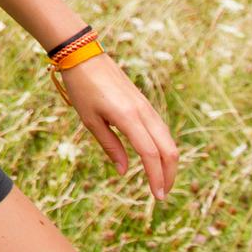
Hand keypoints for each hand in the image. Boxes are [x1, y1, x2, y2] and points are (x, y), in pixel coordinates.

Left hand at [61, 54, 178, 198]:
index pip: (150, 154)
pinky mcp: (145, 103)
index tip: (157, 196)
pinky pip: (161, 129)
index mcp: (128, 117)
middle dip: (169, 174)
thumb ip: (110, 145)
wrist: (84, 56)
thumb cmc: (82, 87)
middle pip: (168, 149)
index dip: (156, 177)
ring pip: (168, 139)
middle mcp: (143, 112)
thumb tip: (124, 170)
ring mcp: (146, 106)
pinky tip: (156, 158)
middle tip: (162, 194)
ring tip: (161, 181)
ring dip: (169, 162)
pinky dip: (164, 147)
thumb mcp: (90, 119)